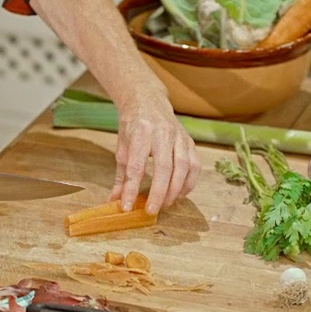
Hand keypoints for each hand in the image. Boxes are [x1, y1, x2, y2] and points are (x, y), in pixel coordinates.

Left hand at [109, 92, 200, 214]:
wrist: (147, 101)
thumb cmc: (132, 126)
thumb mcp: (121, 148)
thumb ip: (121, 176)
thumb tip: (116, 201)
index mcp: (140, 133)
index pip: (136, 165)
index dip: (131, 188)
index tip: (127, 206)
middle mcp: (162, 133)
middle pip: (164, 167)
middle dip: (159, 192)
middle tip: (152, 210)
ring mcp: (179, 136)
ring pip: (183, 167)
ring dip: (175, 190)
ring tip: (166, 204)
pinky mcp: (189, 141)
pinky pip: (194, 165)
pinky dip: (189, 182)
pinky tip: (180, 194)